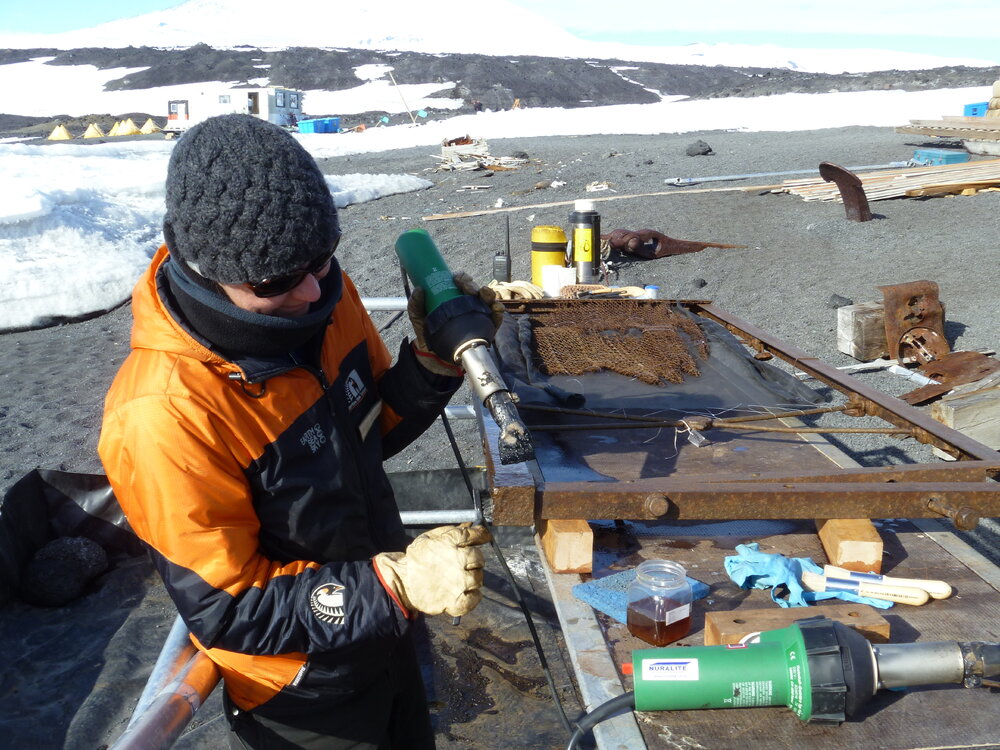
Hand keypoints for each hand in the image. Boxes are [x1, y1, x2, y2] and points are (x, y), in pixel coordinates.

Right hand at [373, 523, 491, 616]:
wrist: (400, 580)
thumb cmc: (416, 558)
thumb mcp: (431, 537)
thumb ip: (451, 531)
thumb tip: (470, 525)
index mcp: (450, 543)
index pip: (475, 535)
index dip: (481, 535)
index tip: (483, 537)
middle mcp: (457, 561)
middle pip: (479, 558)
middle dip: (475, 559)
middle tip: (466, 563)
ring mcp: (457, 582)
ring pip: (478, 578)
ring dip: (474, 578)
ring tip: (463, 578)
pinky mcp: (454, 601)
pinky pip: (473, 599)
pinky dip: (474, 597)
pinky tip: (469, 592)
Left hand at [408, 273, 503, 375]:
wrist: (436, 360)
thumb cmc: (429, 335)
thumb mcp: (418, 319)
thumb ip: (415, 305)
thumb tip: (419, 289)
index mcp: (453, 297)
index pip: (461, 282)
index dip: (462, 278)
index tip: (457, 280)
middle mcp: (467, 303)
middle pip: (475, 288)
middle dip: (474, 286)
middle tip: (470, 290)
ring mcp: (479, 315)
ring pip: (488, 299)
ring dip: (489, 294)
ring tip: (485, 295)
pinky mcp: (487, 328)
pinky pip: (496, 318)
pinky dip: (498, 311)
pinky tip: (496, 309)